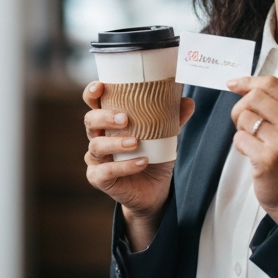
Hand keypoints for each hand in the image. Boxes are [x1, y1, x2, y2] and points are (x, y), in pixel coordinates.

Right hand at [83, 81, 194, 251]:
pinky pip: (106, 171)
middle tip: (125, 119)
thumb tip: (187, 101)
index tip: (101, 87)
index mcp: (109, 122)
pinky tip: (141, 163)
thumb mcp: (164, 136)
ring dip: (116, 143)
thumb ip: (173, 118)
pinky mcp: (98, 178)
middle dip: (105, 117)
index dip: (92, 93)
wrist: (154, 190)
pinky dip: (124, 166)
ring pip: (96, 146)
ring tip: (135, 142)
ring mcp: (96, 159)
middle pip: (90, 120)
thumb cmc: (153, 156)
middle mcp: (98, 137)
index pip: (93, 103)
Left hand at [228, 76, 277, 223]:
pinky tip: (252, 154)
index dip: (248, 82)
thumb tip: (240, 85)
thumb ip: (273, 104)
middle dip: (240, 109)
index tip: (233, 85)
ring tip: (253, 141)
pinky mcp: (268, 158)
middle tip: (244, 124)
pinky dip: (240, 145)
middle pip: (254, 98)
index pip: (272, 84)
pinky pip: (240, 138)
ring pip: (245, 117)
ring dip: (241, 130)